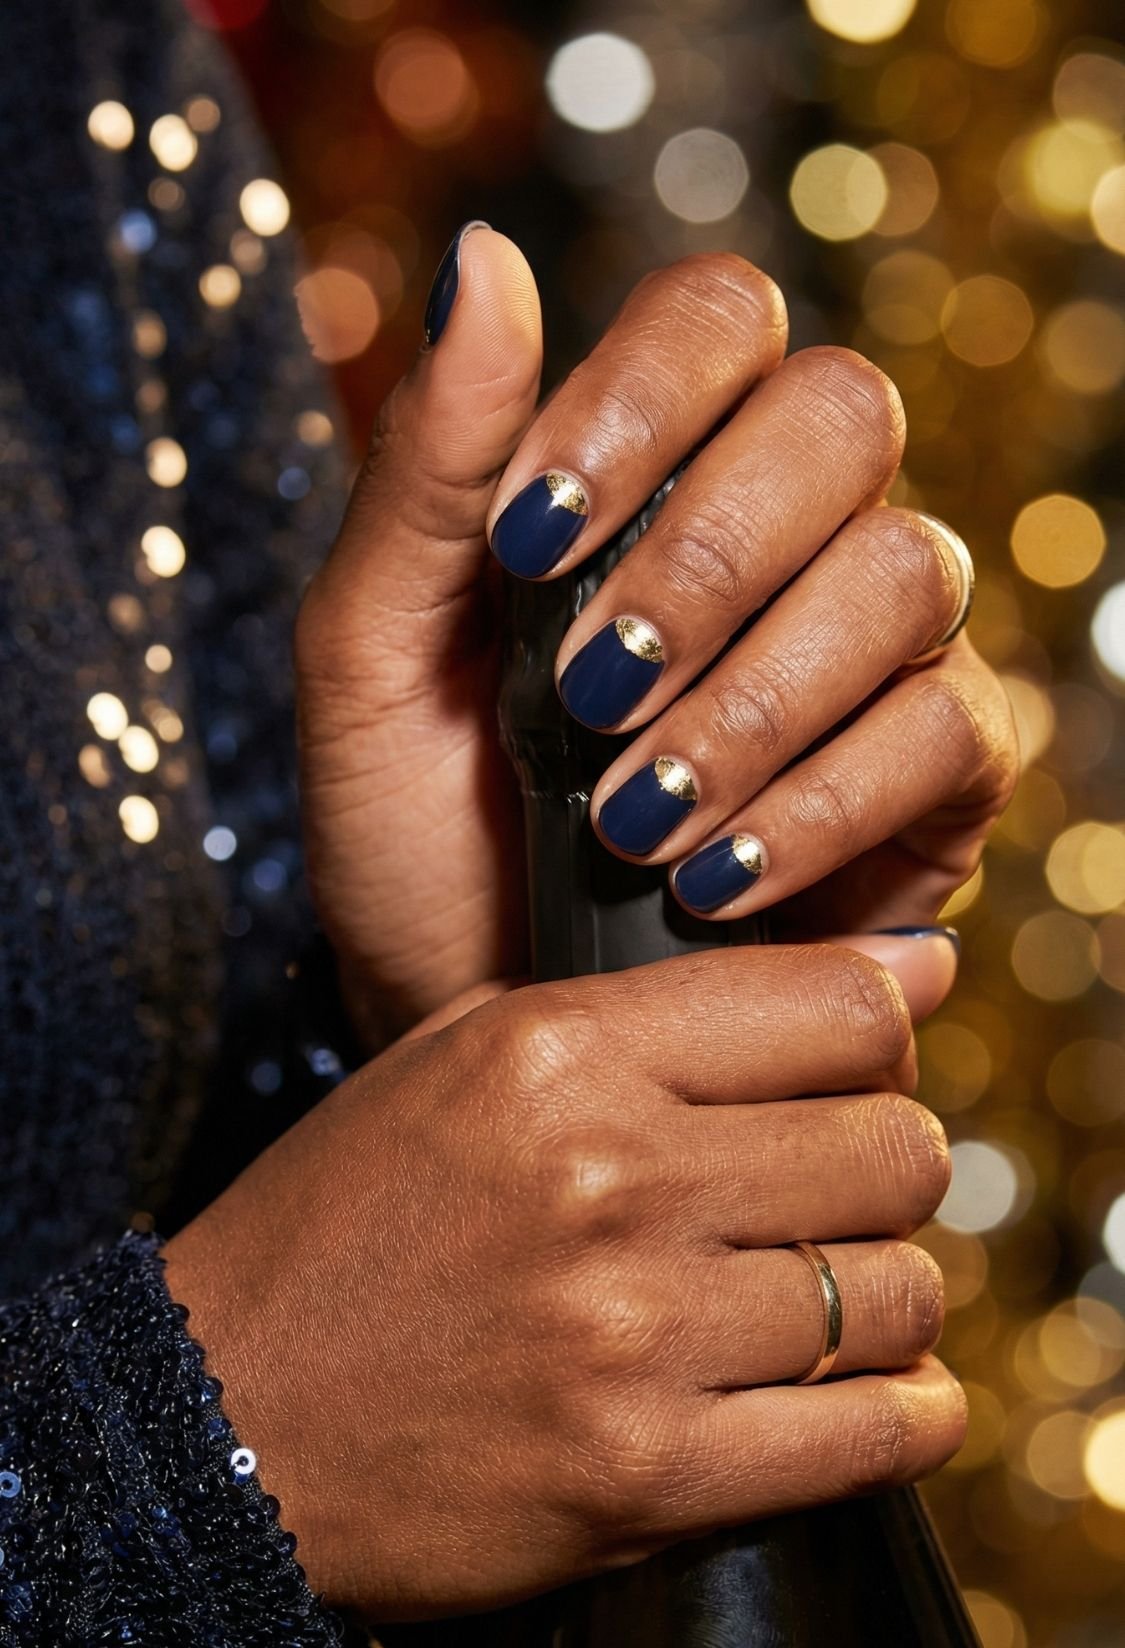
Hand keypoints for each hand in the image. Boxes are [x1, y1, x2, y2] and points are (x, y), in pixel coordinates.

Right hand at [162, 939, 965, 1621]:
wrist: (220, 1423)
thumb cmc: (350, 1231)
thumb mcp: (469, 1059)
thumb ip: (677, 1006)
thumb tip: (918, 962)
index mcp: (557, 1052)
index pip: (849, 1009)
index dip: (882, 1044)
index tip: (852, 1081)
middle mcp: (607, 1177)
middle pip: (899, 1148)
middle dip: (887, 1175)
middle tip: (827, 1204)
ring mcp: (629, 1333)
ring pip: (902, 1293)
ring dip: (884, 1302)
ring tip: (817, 1308)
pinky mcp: (646, 1477)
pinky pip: (880, 1435)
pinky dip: (903, 1417)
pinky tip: (861, 1398)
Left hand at [296, 239, 1016, 1035]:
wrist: (477, 1023)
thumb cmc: (417, 841)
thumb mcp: (370, 659)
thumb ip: (426, 470)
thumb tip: (484, 254)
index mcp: (650, 469)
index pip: (716, 319)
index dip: (643, 401)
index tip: (529, 543)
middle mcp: (783, 533)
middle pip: (841, 417)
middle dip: (708, 557)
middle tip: (588, 692)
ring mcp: (874, 649)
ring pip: (906, 572)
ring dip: (755, 699)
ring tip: (633, 818)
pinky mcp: (937, 776)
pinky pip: (948, 730)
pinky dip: (822, 804)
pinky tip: (712, 881)